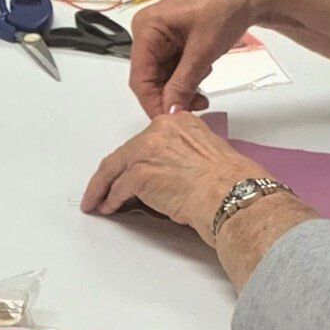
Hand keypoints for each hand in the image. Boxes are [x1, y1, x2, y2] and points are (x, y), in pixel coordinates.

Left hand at [80, 112, 258, 241]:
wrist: (232, 194)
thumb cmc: (231, 183)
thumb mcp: (209, 154)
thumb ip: (184, 155)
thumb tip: (170, 175)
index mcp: (179, 122)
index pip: (147, 140)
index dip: (136, 157)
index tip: (129, 166)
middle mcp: (160, 130)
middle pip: (126, 152)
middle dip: (113, 172)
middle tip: (103, 185)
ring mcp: (147, 151)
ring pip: (115, 169)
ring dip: (104, 187)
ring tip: (98, 199)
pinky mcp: (139, 174)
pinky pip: (118, 189)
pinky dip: (110, 200)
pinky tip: (107, 207)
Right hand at [129, 0, 276, 118]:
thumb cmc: (223, 9)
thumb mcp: (203, 51)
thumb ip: (184, 83)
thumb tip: (170, 112)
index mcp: (146, 29)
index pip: (140, 78)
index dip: (153, 102)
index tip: (171, 122)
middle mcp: (148, 33)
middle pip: (150, 79)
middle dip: (171, 97)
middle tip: (195, 110)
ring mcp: (161, 37)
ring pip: (163, 76)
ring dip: (181, 89)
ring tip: (203, 94)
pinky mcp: (174, 40)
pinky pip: (174, 68)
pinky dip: (188, 77)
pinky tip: (204, 74)